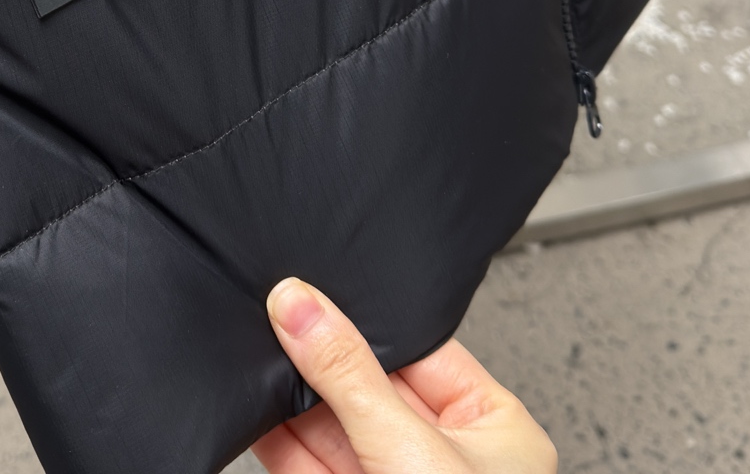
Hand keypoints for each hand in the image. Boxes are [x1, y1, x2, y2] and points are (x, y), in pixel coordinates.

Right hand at [250, 278, 556, 473]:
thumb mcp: (409, 448)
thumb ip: (349, 375)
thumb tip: (300, 304)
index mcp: (494, 430)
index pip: (417, 350)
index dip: (363, 321)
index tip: (311, 292)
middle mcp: (448, 460)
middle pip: (368, 388)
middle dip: (319, 360)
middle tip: (273, 317)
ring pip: (333, 428)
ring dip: (291, 398)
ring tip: (255, 354)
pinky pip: (307, 464)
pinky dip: (279, 440)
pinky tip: (256, 412)